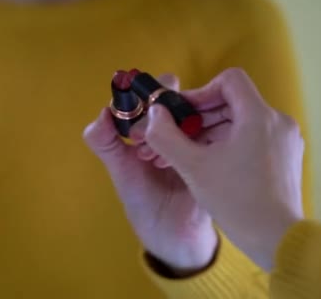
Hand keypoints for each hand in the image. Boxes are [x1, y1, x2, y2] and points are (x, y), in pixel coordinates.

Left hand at [83, 75, 216, 275]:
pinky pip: (211, 139)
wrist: (170, 232)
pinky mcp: (218, 155)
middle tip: (142, 140)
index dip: (142, 97)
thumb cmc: (143, 195)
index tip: (130, 120)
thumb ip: (103, 141)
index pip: (154, 88)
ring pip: (194, 115)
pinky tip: (175, 168)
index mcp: (156, 121)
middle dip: (157, 113)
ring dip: (171, 134)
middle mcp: (181, 124)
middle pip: (179, 96)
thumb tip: (102, 114)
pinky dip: (188, 151)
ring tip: (156, 162)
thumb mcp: (119, 167)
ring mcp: (202, 138)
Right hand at [143, 68, 304, 270]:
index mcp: (259, 117)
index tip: (184, 113)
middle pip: (235, 101)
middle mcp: (278, 121)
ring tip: (191, 153)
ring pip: (243, 120)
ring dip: (214, 130)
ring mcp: (286, 139)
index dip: (202, 91)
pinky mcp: (287, 156)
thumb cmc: (236, 202)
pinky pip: (255, 136)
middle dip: (203, 115)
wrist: (276, 239)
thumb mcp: (192, 167)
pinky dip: (231, 142)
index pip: (229, 80)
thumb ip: (166, 136)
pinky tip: (212, 164)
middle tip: (179, 135)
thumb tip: (154, 113)